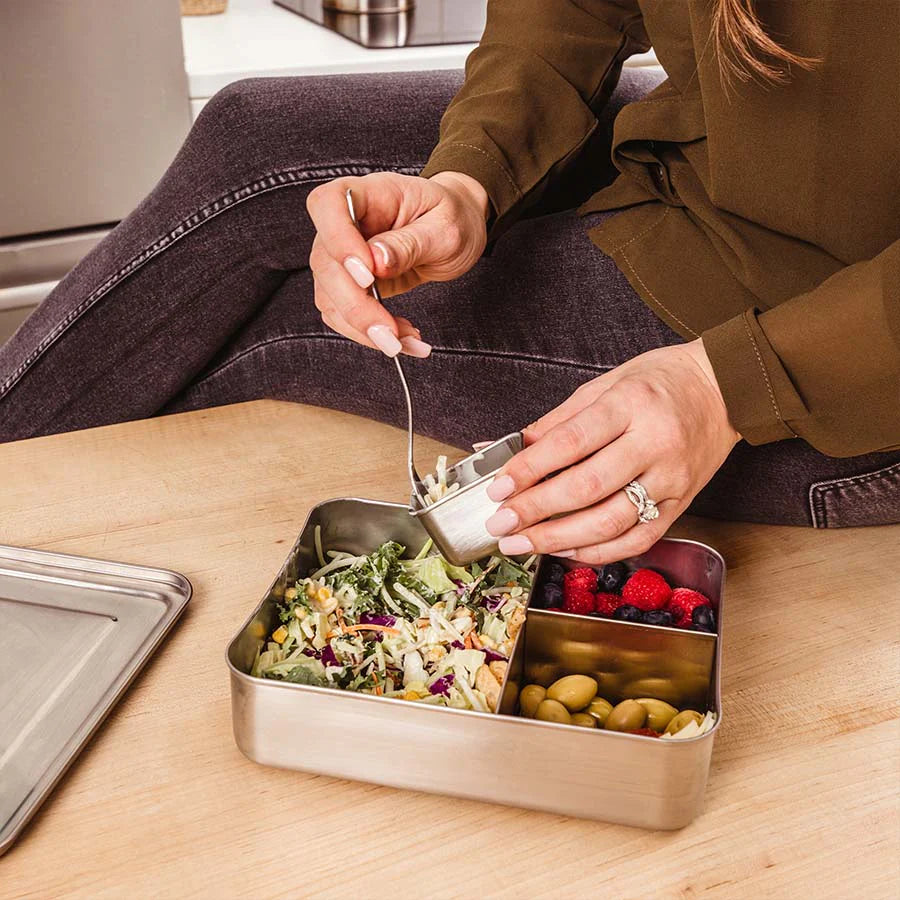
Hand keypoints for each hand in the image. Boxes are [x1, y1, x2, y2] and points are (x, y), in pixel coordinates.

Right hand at [306, 170, 488, 356]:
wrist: (455, 228)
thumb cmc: (452, 217)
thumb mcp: (445, 227)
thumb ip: (411, 243)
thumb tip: (377, 261)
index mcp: (369, 194)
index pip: (328, 205)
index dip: (338, 241)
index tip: (367, 275)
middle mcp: (346, 223)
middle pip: (326, 264)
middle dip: (357, 307)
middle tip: (391, 335)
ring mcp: (342, 256)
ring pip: (330, 298)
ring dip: (364, 329)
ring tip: (407, 341)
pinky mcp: (349, 285)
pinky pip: (343, 314)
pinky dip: (369, 334)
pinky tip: (403, 339)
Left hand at [483, 340, 740, 563]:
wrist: (728, 388)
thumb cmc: (662, 381)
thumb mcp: (606, 384)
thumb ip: (558, 421)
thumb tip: (511, 449)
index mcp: (630, 404)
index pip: (570, 443)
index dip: (528, 470)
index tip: (498, 489)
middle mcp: (654, 443)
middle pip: (587, 488)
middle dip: (536, 511)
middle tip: (501, 524)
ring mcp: (672, 478)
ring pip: (611, 522)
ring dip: (560, 540)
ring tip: (524, 543)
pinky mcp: (683, 503)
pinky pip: (638, 539)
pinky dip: (599, 551)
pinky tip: (566, 551)